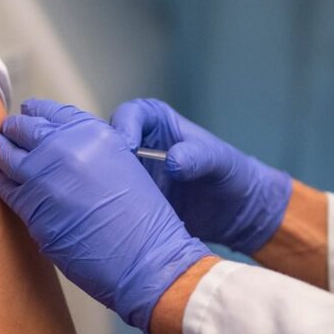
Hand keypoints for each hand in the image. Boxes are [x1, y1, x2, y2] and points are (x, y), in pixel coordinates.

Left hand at [0, 99, 210, 333]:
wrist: (144, 259)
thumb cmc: (141, 220)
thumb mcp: (122, 164)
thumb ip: (88, 149)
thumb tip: (57, 148)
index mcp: (91, 132)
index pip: (48, 111)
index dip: (33, 114)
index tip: (27, 116)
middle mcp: (64, 147)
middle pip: (22, 128)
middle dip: (13, 131)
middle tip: (7, 135)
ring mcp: (43, 175)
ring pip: (5, 154)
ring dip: (1, 152)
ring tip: (0, 153)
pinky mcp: (30, 205)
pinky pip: (5, 186)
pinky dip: (2, 181)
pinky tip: (4, 181)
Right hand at [111, 99, 291, 253]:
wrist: (234, 213)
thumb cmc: (231, 174)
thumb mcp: (221, 161)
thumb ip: (199, 156)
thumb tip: (172, 162)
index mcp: (155, 122)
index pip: (129, 115)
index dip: (123, 127)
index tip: (127, 147)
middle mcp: (136, 145)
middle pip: (104, 143)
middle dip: (99, 157)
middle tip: (107, 177)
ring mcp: (128, 174)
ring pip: (101, 174)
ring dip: (101, 186)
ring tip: (107, 201)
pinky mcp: (127, 200)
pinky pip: (109, 201)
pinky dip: (108, 208)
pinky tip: (113, 219)